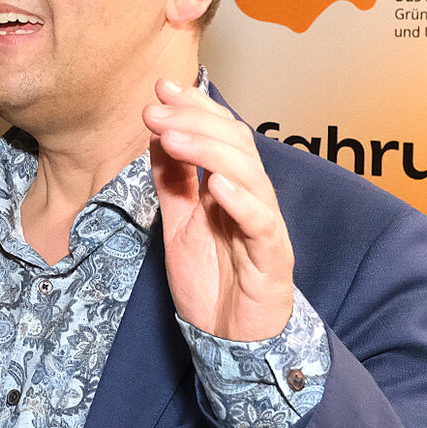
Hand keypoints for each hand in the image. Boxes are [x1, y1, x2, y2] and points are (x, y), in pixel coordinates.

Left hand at [144, 79, 294, 341]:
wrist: (233, 339)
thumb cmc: (213, 281)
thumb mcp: (179, 224)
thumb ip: (172, 182)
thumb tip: (158, 135)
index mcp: (230, 187)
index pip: (219, 133)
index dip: (194, 107)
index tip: (161, 88)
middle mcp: (251, 198)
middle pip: (235, 144)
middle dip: (194, 122)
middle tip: (155, 112)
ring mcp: (263, 225)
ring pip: (248, 174)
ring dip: (208, 151)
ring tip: (173, 137)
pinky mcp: (271, 257)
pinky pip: (260, 223)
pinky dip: (240, 200)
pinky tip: (216, 184)